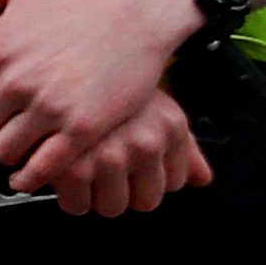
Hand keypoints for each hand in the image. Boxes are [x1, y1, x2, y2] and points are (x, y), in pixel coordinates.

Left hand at [0, 0, 202, 194]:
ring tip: (28, 142)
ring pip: (6, 150)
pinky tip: (33, 173)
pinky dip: (33, 176)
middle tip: (15, 121)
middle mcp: (17, 80)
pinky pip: (43, 166)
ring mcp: (50, 106)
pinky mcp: (82, 127)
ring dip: (13, 150)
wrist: (143, 4)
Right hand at [33, 93, 214, 218]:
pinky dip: (69, 198)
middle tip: (105, 169)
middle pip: (146, 202)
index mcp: (170, 128)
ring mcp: (111, 157)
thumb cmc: (105, 85)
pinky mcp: (72, 169)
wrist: (62, 57)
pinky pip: (76, 206)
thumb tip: (202, 179)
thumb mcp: (154, 106)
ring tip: (85, 169)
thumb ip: (184, 146)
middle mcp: (147, 143)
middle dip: (126, 190)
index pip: (175, 183)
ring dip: (96, 196)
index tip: (134, 168)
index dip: (151, 177)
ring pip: (111, 208)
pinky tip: (64, 175)